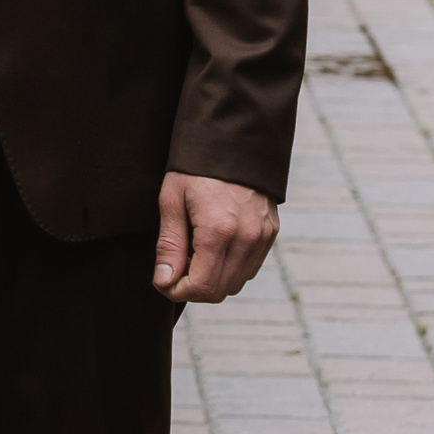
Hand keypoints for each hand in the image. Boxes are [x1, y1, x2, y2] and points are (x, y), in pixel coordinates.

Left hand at [152, 171, 278, 303]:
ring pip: (236, 283)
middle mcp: (247, 238)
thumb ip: (169, 245)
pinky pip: (249, 268)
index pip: (202, 286)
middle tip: (173, 270)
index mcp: (219, 230)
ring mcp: (262, 237)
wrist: (233, 141)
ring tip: (192, 256)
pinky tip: (212, 250)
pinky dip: (229, 269)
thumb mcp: (172, 201)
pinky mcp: (270, 233)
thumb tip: (164, 281)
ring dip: (212, 281)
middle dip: (192, 289)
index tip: (162, 281)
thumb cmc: (195, 169)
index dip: (177, 291)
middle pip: (219, 291)